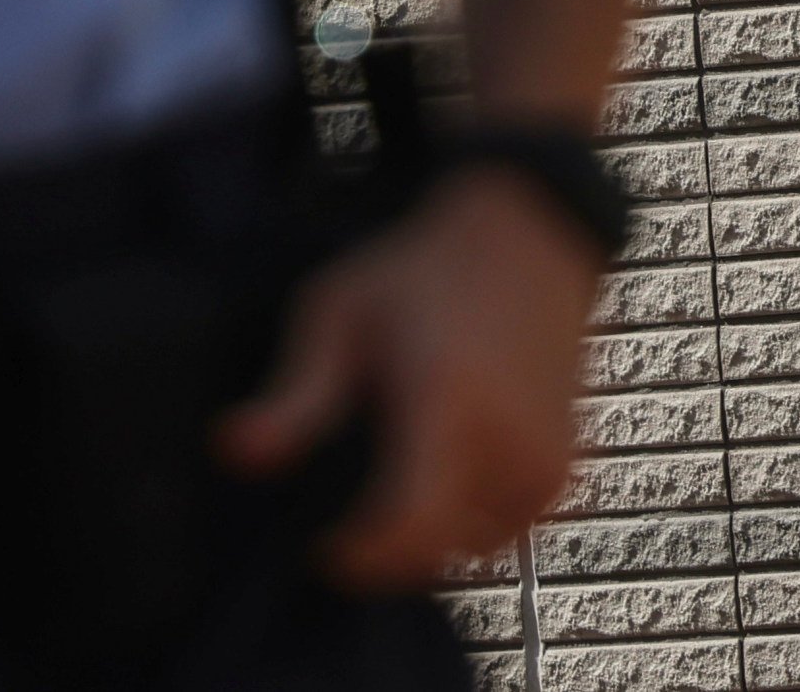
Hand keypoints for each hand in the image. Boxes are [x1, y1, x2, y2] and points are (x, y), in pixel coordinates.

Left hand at [216, 161, 607, 590]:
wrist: (523, 239)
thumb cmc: (418, 273)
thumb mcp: (338, 314)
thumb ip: (294, 395)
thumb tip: (231, 452)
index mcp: (447, 400)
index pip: (413, 524)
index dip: (364, 559)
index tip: (324, 548)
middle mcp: (509, 438)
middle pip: (438, 550)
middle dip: (386, 549)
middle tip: (350, 511)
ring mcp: (547, 458)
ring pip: (472, 548)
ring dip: (431, 534)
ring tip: (403, 471)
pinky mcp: (568, 469)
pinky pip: (510, 531)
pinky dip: (475, 520)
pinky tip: (449, 468)